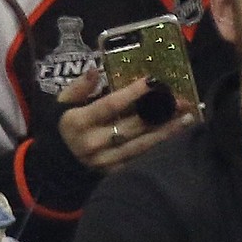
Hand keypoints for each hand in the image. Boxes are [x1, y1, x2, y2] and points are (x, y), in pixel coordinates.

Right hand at [55, 67, 193, 172]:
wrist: (54, 164)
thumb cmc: (62, 128)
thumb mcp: (61, 104)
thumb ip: (79, 87)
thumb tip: (95, 69)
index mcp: (77, 123)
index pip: (110, 105)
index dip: (133, 93)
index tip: (154, 80)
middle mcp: (91, 143)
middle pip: (132, 125)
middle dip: (160, 111)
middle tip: (182, 100)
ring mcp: (102, 160)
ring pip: (141, 144)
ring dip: (167, 131)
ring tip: (188, 118)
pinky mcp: (111, 172)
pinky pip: (139, 159)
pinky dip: (158, 147)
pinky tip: (174, 136)